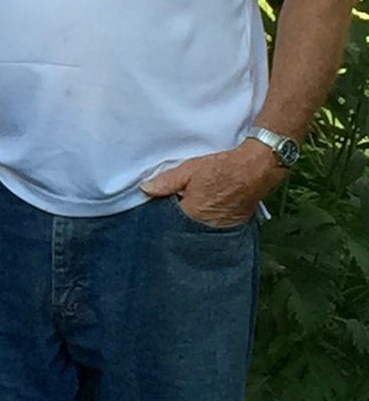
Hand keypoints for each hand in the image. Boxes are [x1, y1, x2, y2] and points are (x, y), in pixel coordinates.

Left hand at [140, 139, 279, 228]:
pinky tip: (202, 217)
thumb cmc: (221, 168)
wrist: (256, 169)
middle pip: (184, 230)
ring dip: (192, 226)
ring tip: (185, 216)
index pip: (168, 224)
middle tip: (168, 214)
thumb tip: (144, 189)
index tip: (153, 213)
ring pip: (199, 232)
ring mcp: (221, 230)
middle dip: (175, 224)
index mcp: (192, 214)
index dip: (161, 218)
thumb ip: (166, 182)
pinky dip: (206, 225)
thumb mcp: (190, 170)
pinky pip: (214, 231)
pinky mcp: (233, 227)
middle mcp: (206, 227)